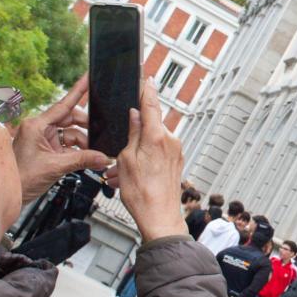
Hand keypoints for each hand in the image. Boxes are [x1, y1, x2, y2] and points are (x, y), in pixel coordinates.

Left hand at [14, 74, 111, 203]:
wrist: (9, 196)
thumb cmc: (20, 179)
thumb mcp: (55, 168)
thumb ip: (82, 160)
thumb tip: (103, 157)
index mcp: (36, 125)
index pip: (63, 105)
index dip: (78, 91)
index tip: (88, 78)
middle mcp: (39, 129)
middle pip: (70, 120)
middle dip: (86, 128)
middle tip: (102, 135)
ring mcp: (43, 140)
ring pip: (71, 135)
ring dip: (84, 144)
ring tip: (95, 155)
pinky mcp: (47, 152)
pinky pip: (68, 147)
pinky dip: (79, 153)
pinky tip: (89, 159)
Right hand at [105, 76, 185, 241]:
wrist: (160, 218)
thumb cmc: (142, 194)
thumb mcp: (126, 160)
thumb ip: (132, 133)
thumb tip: (135, 115)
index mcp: (156, 136)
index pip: (151, 103)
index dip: (146, 89)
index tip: (146, 78)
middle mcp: (170, 141)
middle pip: (149, 125)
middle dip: (132, 135)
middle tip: (119, 152)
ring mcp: (175, 152)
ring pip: (150, 142)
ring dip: (135, 152)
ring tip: (121, 172)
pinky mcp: (176, 162)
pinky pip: (157, 153)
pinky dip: (143, 160)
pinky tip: (131, 175)